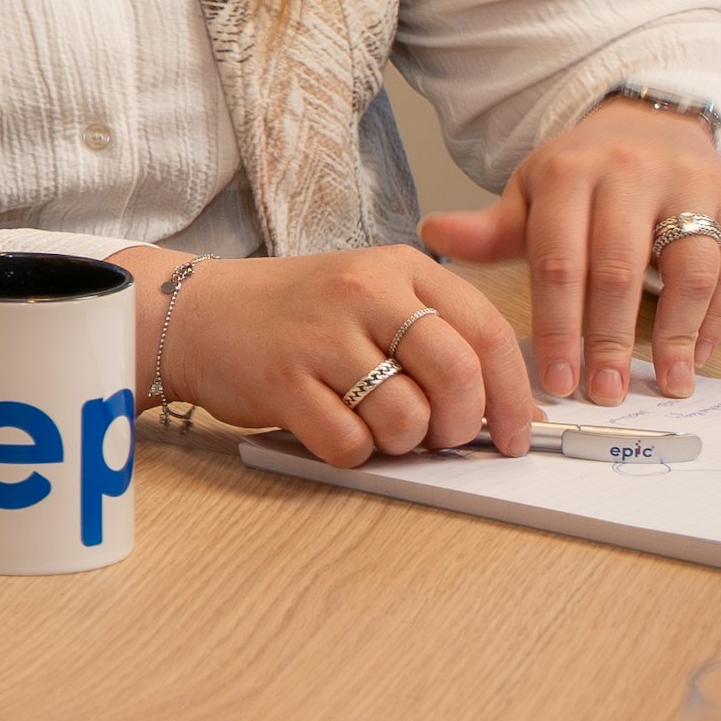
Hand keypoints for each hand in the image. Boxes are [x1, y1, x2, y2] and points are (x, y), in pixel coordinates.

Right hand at [119, 243, 534, 468]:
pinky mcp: (282, 381)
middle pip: (457, 377)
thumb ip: (438, 336)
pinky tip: (332, 428)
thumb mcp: (373, 294)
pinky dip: (351, 453)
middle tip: (443, 436)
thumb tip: (507, 407)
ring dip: (402, 442)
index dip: (513, 393)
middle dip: (464, 426)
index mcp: (400, 268)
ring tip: (375, 425)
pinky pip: (350, 445)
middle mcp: (365, 294)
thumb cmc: (297, 313)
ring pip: (406, 419)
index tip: (521, 431)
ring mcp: (321, 336)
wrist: (199, 313)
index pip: (488, 331)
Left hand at [420, 102, 720, 403]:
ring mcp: (688, 185)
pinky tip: (697, 353)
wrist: (653, 122)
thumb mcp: (533, 192)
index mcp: (570, 173)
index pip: (559, 260)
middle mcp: (631, 173)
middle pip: (619, 268)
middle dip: (610, 339)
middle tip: (605, 393)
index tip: (557, 380)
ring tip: (669, 382)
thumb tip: (431, 235)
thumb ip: (490, 228)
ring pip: (688, 267)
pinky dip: (716, 315)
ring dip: (677, 332)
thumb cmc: (585, 173)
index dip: (558, 325)